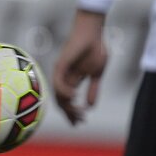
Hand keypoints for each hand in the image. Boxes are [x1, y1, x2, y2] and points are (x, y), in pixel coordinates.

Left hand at [52, 10, 107, 124]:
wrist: (93, 33)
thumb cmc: (95, 49)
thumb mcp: (96, 74)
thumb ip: (93, 90)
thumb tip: (91, 106)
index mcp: (72, 79)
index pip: (68, 100)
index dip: (72, 112)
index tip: (80, 122)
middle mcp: (63, 77)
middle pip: (61, 100)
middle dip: (70, 113)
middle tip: (80, 121)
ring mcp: (60, 71)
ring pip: (58, 94)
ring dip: (68, 105)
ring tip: (79, 112)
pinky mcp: (60, 65)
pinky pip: (58, 82)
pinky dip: (65, 91)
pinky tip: (74, 97)